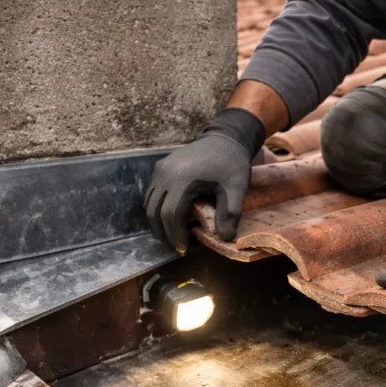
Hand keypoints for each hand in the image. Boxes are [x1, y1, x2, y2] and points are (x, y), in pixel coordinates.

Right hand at [144, 108, 264, 252]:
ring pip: (149, 203)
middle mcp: (165, 174)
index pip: (169, 214)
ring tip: (170, 236)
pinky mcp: (160, 167)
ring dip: (156, 222)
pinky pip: (151, 192)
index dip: (174, 235)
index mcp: (182, 179)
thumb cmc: (231, 164)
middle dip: (163, 233)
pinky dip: (156, 208)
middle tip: (174, 247)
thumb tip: (225, 239)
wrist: (225, 138)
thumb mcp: (236, 189)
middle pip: (154, 211)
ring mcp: (160, 169)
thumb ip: (230, 214)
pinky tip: (169, 218)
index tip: (183, 248)